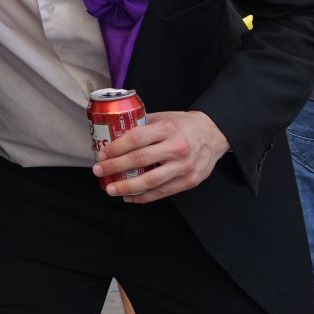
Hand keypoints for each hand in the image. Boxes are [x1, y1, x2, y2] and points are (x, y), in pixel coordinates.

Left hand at [94, 110, 229, 202]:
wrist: (214, 134)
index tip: (101, 153)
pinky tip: (129, 197)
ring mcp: (184, 167)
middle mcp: (177, 148)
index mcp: (167, 128)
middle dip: (115, 167)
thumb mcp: (164, 117)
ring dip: (127, 187)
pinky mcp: (190, 181)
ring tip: (110, 189)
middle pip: (140, 160)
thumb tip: (112, 135)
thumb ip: (142, 125)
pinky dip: (144, 197)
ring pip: (151, 181)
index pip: (136, 138)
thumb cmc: (184, 125)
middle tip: (99, 171)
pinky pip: (163, 192)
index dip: (116, 147)